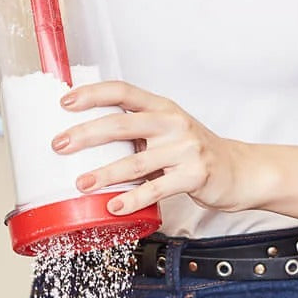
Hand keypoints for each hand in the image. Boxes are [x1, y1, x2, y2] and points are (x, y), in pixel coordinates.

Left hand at [52, 81, 253, 215]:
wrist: (238, 170)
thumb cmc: (193, 151)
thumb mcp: (167, 130)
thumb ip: (136, 128)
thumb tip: (85, 135)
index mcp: (162, 107)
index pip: (123, 91)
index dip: (92, 94)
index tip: (65, 101)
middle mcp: (173, 122)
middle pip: (122, 123)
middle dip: (86, 134)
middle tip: (59, 145)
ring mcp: (185, 149)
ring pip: (136, 161)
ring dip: (104, 173)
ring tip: (81, 183)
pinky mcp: (194, 175)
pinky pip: (156, 189)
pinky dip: (132, 199)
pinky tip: (114, 206)